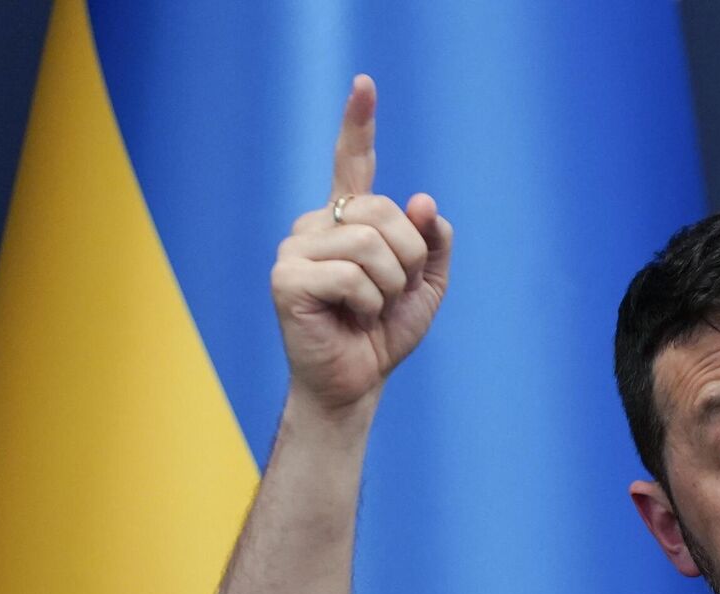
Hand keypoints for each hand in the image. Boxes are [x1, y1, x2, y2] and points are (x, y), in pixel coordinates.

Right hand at [270, 74, 453, 412]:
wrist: (357, 382)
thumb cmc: (384, 333)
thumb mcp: (427, 284)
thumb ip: (432, 241)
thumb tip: (423, 200)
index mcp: (347, 221)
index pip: (352, 163)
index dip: (358, 124)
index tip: (365, 85)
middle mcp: (316, 226)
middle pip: (383, 212)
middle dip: (407, 260)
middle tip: (389, 296)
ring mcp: (295, 250)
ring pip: (371, 244)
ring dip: (389, 286)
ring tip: (369, 310)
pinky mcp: (286, 279)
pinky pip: (353, 276)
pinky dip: (368, 304)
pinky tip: (349, 318)